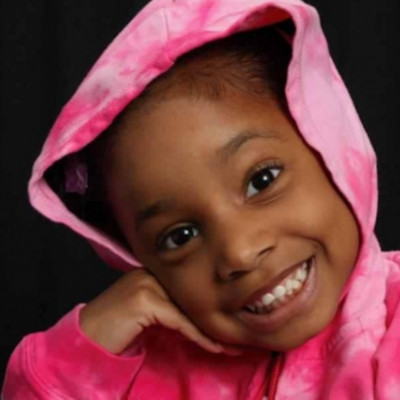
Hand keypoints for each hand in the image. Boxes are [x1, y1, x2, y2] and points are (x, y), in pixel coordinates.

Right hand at [80, 269, 239, 354]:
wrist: (85, 340)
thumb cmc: (117, 330)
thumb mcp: (149, 314)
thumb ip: (171, 307)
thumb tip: (203, 317)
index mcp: (153, 273)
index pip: (190, 290)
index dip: (210, 308)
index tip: (231, 324)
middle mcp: (150, 273)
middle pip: (193, 297)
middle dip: (216, 317)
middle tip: (239, 334)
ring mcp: (146, 284)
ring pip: (190, 308)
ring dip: (213, 329)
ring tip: (232, 344)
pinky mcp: (144, 300)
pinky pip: (180, 320)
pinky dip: (199, 336)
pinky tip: (215, 348)